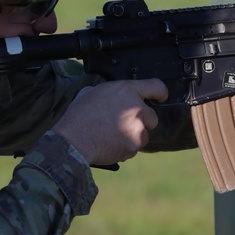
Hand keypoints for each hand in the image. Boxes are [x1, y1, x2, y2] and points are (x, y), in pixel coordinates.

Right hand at [51, 79, 168, 166]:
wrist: (74, 140)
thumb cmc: (79, 115)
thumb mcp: (92, 92)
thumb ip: (110, 93)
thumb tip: (112, 97)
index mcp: (127, 91)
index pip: (156, 87)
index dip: (160, 93)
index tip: (161, 98)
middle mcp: (137, 108)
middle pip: (152, 117)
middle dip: (142, 121)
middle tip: (124, 124)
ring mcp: (137, 129)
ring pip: (144, 134)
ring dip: (134, 136)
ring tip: (113, 136)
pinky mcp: (134, 146)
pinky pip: (134, 148)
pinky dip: (126, 148)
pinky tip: (110, 145)